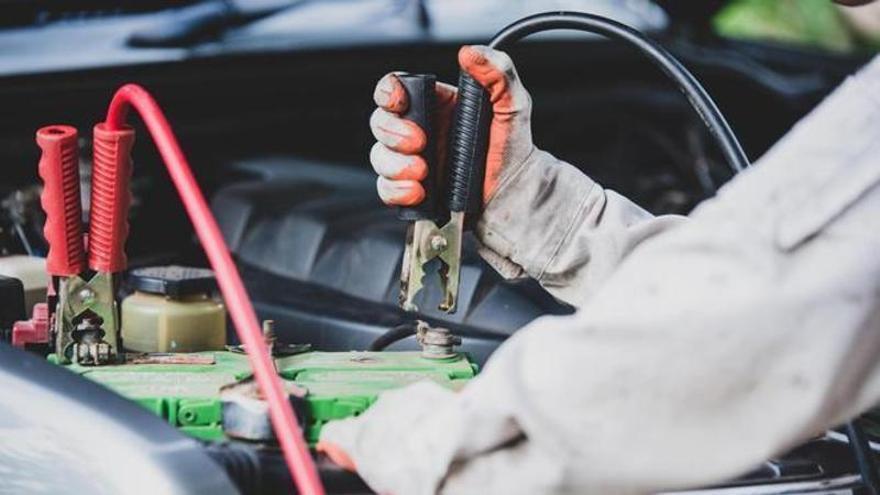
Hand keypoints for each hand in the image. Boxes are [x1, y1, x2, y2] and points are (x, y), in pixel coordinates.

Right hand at [370, 45, 534, 207]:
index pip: (395, 88)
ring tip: (423, 172)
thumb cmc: (513, 151)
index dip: (388, 92)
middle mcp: (419, 131)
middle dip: (392, 132)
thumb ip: (498, 74)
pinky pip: (386, 189)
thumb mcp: (513, 106)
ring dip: (395, 164)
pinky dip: (397, 191)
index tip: (399, 102)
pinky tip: (419, 192)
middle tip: (419, 142)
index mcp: (436, 105)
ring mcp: (412, 161)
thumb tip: (471, 53)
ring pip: (379, 156)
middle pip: (380, 122)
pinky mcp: (411, 190)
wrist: (515, 195)